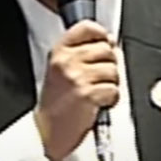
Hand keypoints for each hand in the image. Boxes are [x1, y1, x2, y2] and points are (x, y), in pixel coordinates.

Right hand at [35, 20, 118, 160]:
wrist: (46, 132)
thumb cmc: (56, 103)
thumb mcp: (60, 70)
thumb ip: (82, 52)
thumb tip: (110, 41)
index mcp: (59, 51)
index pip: (87, 28)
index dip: (102, 35)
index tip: (104, 43)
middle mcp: (66, 61)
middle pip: (106, 49)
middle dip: (108, 65)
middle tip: (97, 79)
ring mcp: (77, 77)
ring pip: (113, 70)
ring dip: (110, 84)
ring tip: (96, 92)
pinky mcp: (87, 94)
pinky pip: (114, 90)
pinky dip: (110, 99)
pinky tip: (97, 103)